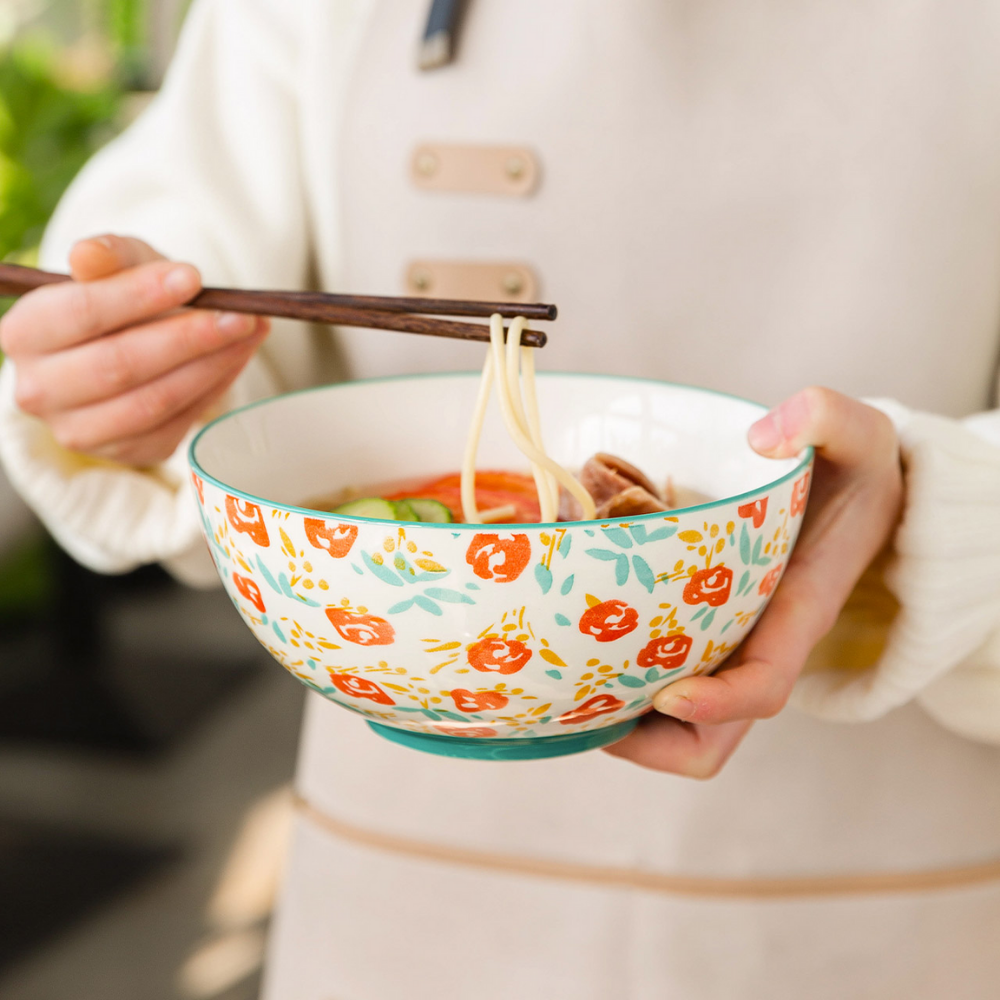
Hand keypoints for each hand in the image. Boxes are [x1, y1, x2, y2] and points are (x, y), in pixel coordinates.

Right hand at [0, 234, 268, 466]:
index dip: (139, 295)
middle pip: (120, 364)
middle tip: (239, 314)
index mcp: (24, 333)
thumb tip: (88, 254)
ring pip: (153, 402)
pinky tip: (236, 358)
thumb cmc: (124, 298)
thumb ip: (109, 256)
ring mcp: (81, 430)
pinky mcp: (126, 452)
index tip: (193, 277)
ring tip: (250, 331)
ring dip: (212, 365)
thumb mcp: (119, 264)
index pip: (81, 313)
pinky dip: (214, 388)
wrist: (132, 344)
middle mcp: (39, 390)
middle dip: (188, 337)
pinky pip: (177, 424)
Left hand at [606, 387, 903, 776]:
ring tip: (566, 693)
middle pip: (711, 738)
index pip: (764, 685)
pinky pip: (665, 683)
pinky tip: (577, 651)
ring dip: (626, 726)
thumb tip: (765, 436)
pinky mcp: (705, 634)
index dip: (719, 704)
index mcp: (798, 611)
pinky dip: (623, 686)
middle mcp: (761, 645)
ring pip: (681, 728)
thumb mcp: (860, 434)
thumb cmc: (856, 472)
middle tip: (584, 706)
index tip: (667, 694)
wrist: (856, 493)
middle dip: (651, 743)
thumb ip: (825, 418)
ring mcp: (730, 646)